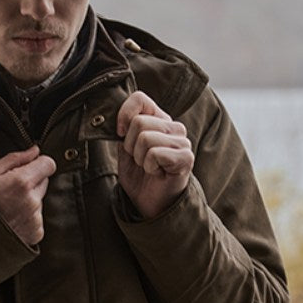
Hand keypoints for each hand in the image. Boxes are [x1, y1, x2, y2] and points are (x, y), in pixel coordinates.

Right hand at [0, 146, 56, 244]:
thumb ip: (14, 160)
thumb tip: (34, 151)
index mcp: (22, 182)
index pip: (48, 164)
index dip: (39, 163)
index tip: (30, 167)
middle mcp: (32, 201)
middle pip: (44, 182)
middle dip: (31, 182)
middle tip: (10, 190)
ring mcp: (35, 218)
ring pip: (39, 200)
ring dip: (28, 201)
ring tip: (6, 207)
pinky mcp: (36, 233)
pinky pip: (37, 218)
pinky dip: (27, 218)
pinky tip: (10, 219)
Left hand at [116, 91, 193, 218]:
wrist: (150, 203)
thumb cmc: (139, 176)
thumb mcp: (125, 148)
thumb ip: (123, 129)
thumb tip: (117, 119)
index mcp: (159, 119)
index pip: (140, 98)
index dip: (124, 114)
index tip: (120, 133)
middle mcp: (174, 127)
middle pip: (139, 122)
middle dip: (130, 145)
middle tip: (139, 159)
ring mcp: (182, 142)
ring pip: (145, 138)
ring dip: (140, 158)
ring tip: (148, 167)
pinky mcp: (185, 158)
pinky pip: (155, 153)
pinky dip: (149, 166)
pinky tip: (156, 172)